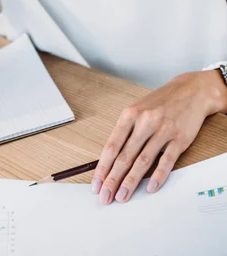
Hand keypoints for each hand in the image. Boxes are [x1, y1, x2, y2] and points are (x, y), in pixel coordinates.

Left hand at [91, 70, 224, 204]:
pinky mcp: (179, 139)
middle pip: (125, 156)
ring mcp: (163, 130)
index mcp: (130, 115)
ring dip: (131, 181)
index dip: (103, 167)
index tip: (96, 183)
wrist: (190, 91)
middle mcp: (145, 122)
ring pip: (143, 161)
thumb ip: (125, 132)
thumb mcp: (137, 109)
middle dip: (113, 179)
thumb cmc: (159, 103)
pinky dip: (158, 176)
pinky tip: (151, 188)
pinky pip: (167, 160)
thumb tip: (110, 159)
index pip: (112, 146)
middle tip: (105, 196)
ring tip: (122, 196)